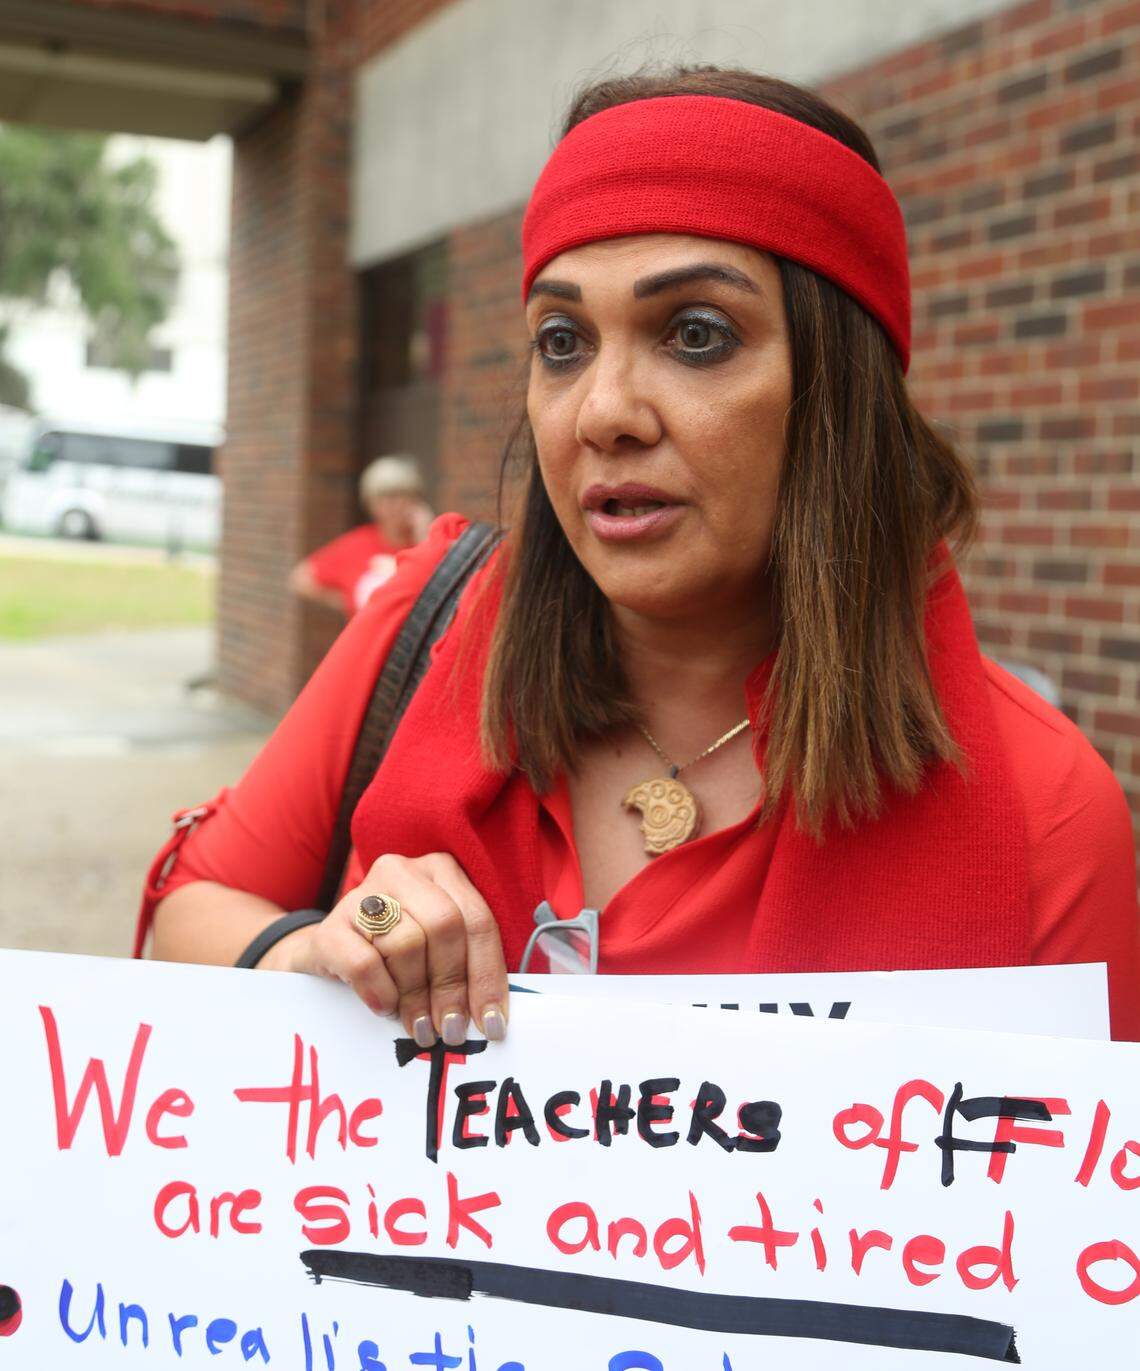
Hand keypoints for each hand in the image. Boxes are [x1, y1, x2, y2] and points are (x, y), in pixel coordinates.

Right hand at [264, 853, 508, 1046]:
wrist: (332, 952)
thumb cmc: (398, 954)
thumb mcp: (439, 950)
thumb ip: (466, 967)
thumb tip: (492, 1018)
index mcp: (441, 871)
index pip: (477, 920)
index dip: (488, 975)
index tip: (492, 1023)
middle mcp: (404, 872)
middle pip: (444, 925)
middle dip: (452, 985)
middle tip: (450, 1029)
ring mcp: (363, 893)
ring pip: (406, 944)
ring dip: (416, 995)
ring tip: (417, 1024)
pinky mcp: (331, 926)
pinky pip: (364, 964)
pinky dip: (381, 992)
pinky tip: (385, 1008)